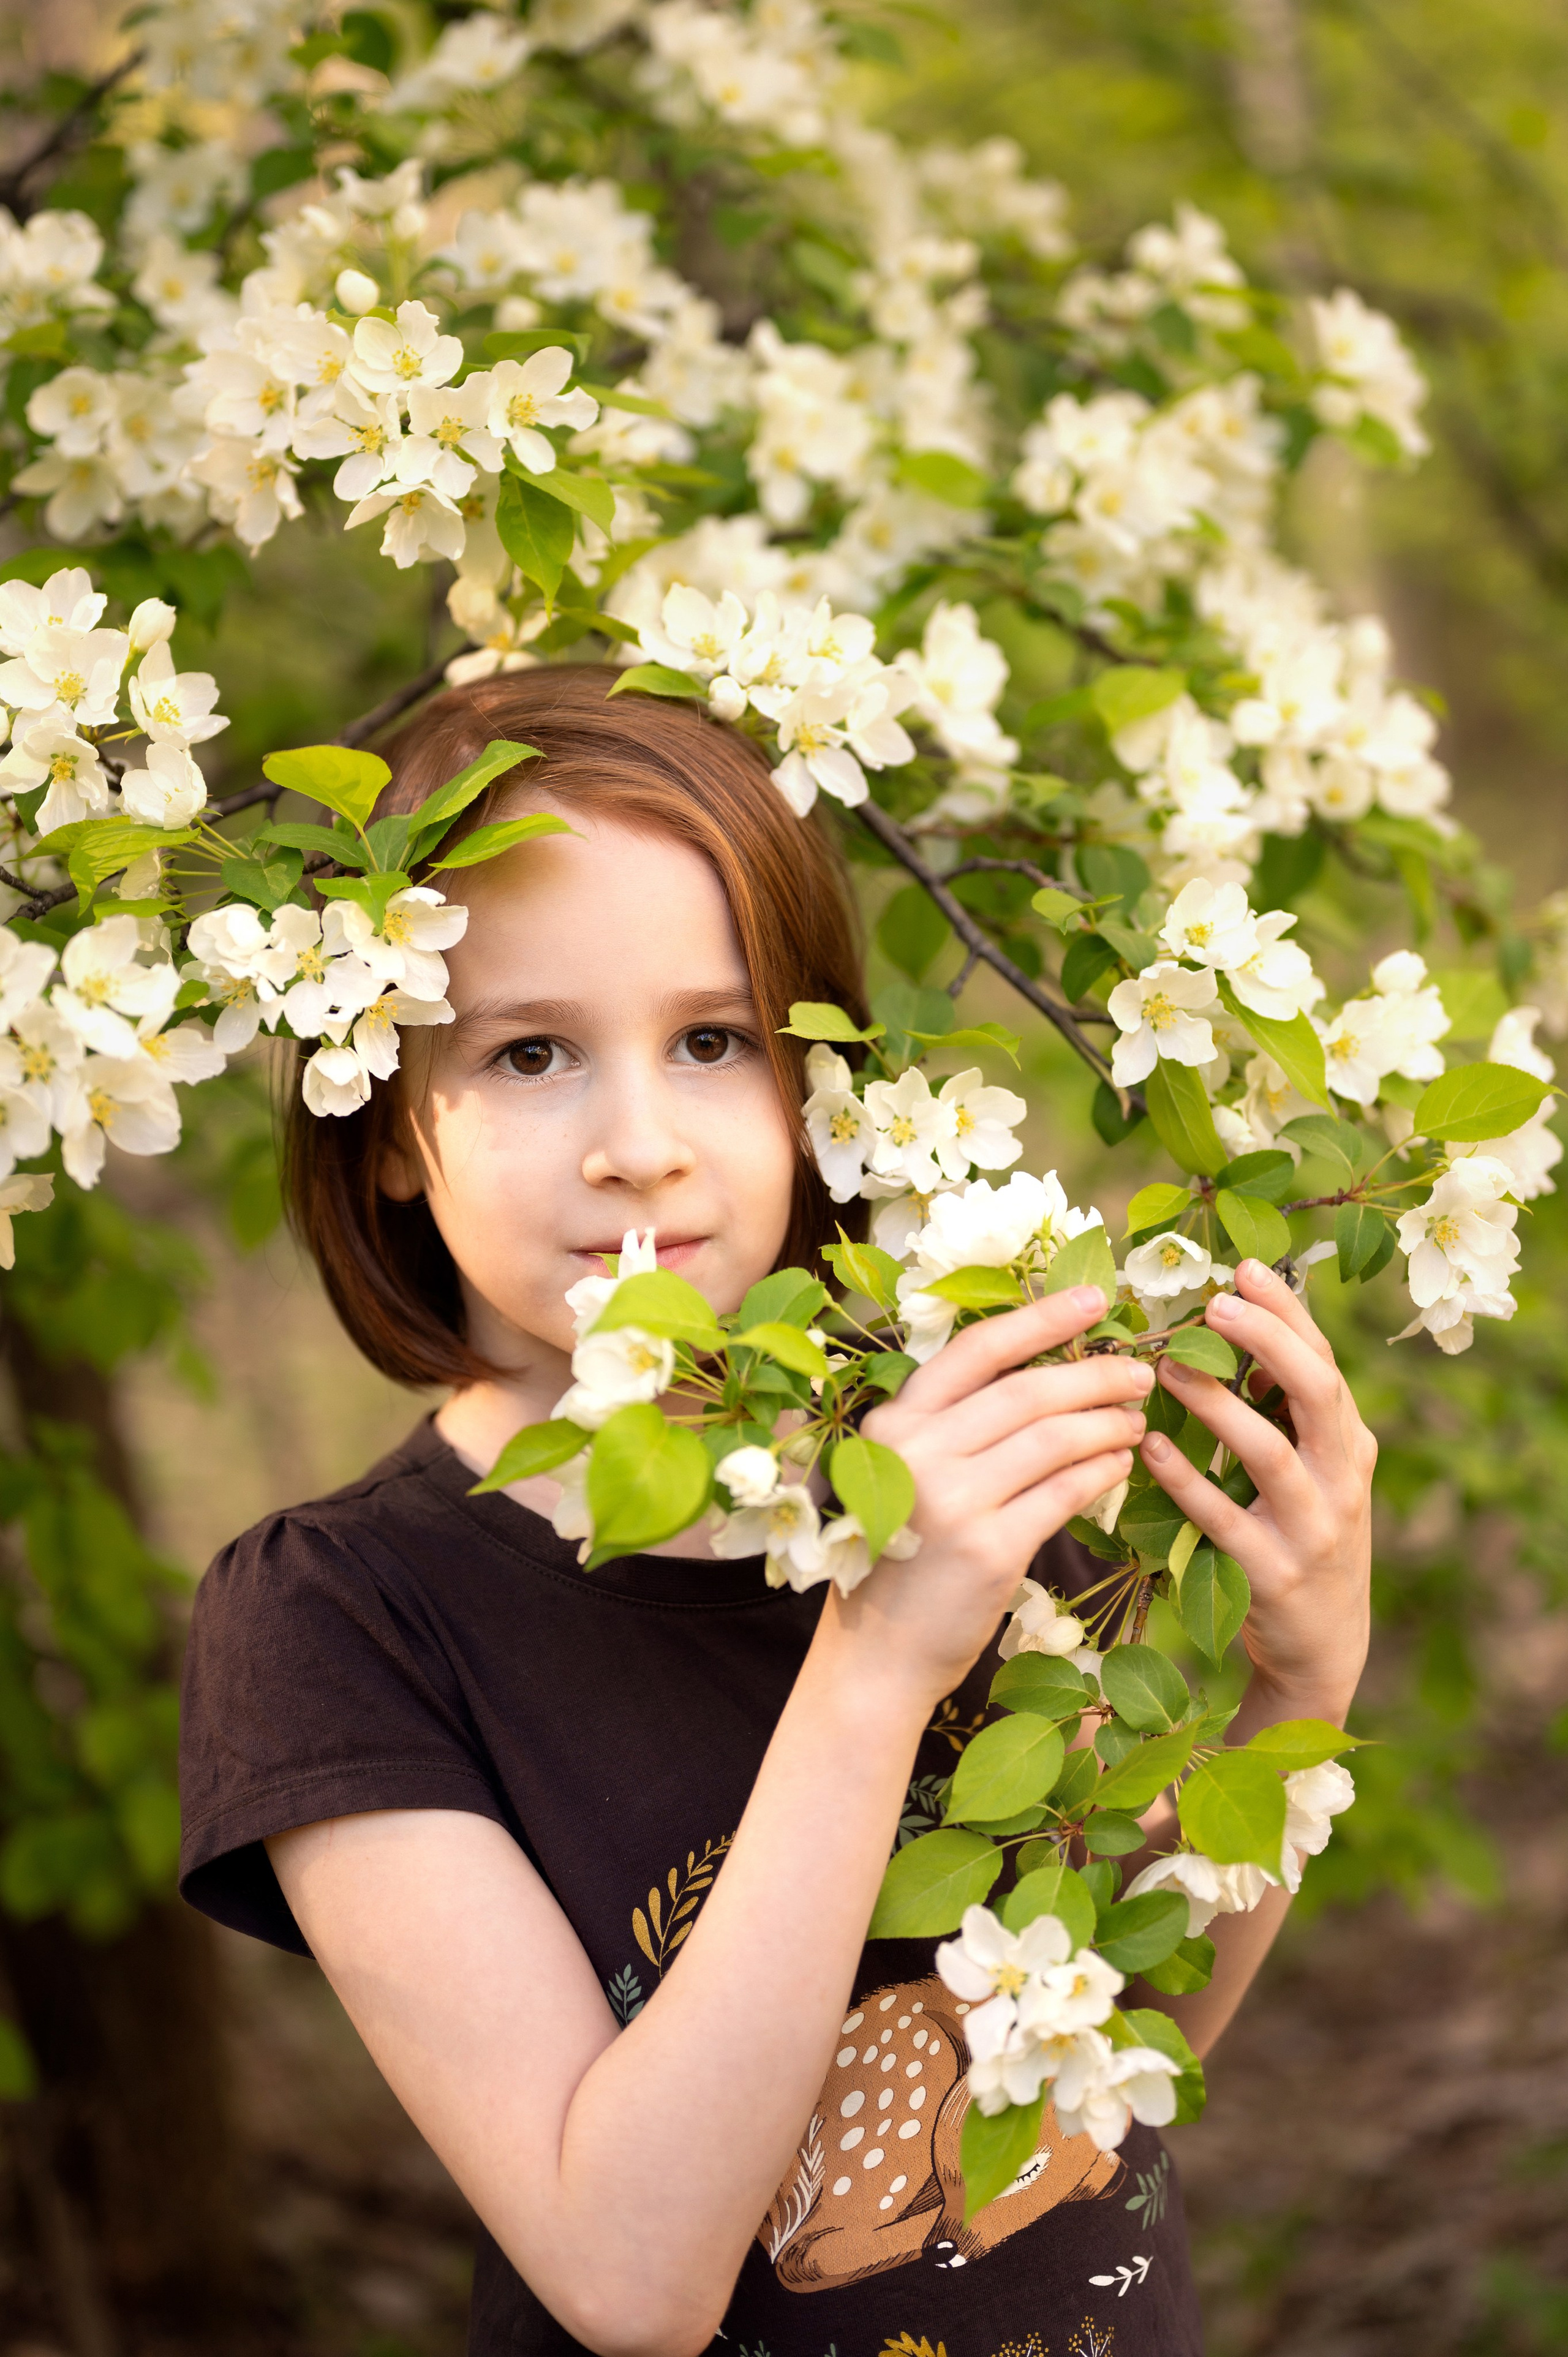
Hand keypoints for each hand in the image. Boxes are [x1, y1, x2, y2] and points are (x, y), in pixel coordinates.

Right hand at [838, 1287, 1154, 1705]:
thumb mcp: (906, 1471)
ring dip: (1107, 1422)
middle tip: (1140, 1373)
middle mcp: (918, 1451)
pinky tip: (1121, 1463)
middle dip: (1094, 1373)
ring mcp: (953, 1501)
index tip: (1095, 1299)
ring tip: (1137, 1419)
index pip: (978, 1349)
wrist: (877, 1653)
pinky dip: (1102, 1471)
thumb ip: (954, 1423)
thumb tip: (1043, 1369)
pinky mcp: (989, 1549)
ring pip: (1053, 1438)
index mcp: (895, 1420)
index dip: (1041, 1317)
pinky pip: (1064, 1492)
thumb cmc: (901, 1552)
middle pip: (1027, 1391)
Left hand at [1139, 1258, 1374, 1721]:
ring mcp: (1312, 1529)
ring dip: (1219, 1406)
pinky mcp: (1275, 1575)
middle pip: (1316, 1393)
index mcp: (1348, 1444)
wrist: (1323, 1648)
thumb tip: (1239, 1339)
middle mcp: (1342, 1479)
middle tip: (1214, 1305)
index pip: (1323, 1361)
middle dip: (1269, 1341)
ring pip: (1272, 1454)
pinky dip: (1186, 1482)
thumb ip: (1284, 1412)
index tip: (1245, 1267)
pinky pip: (1225, 1521)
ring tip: (1168, 1369)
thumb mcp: (1311, 1471)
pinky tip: (1148, 1448)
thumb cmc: (1301, 1536)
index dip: (1287, 1311)